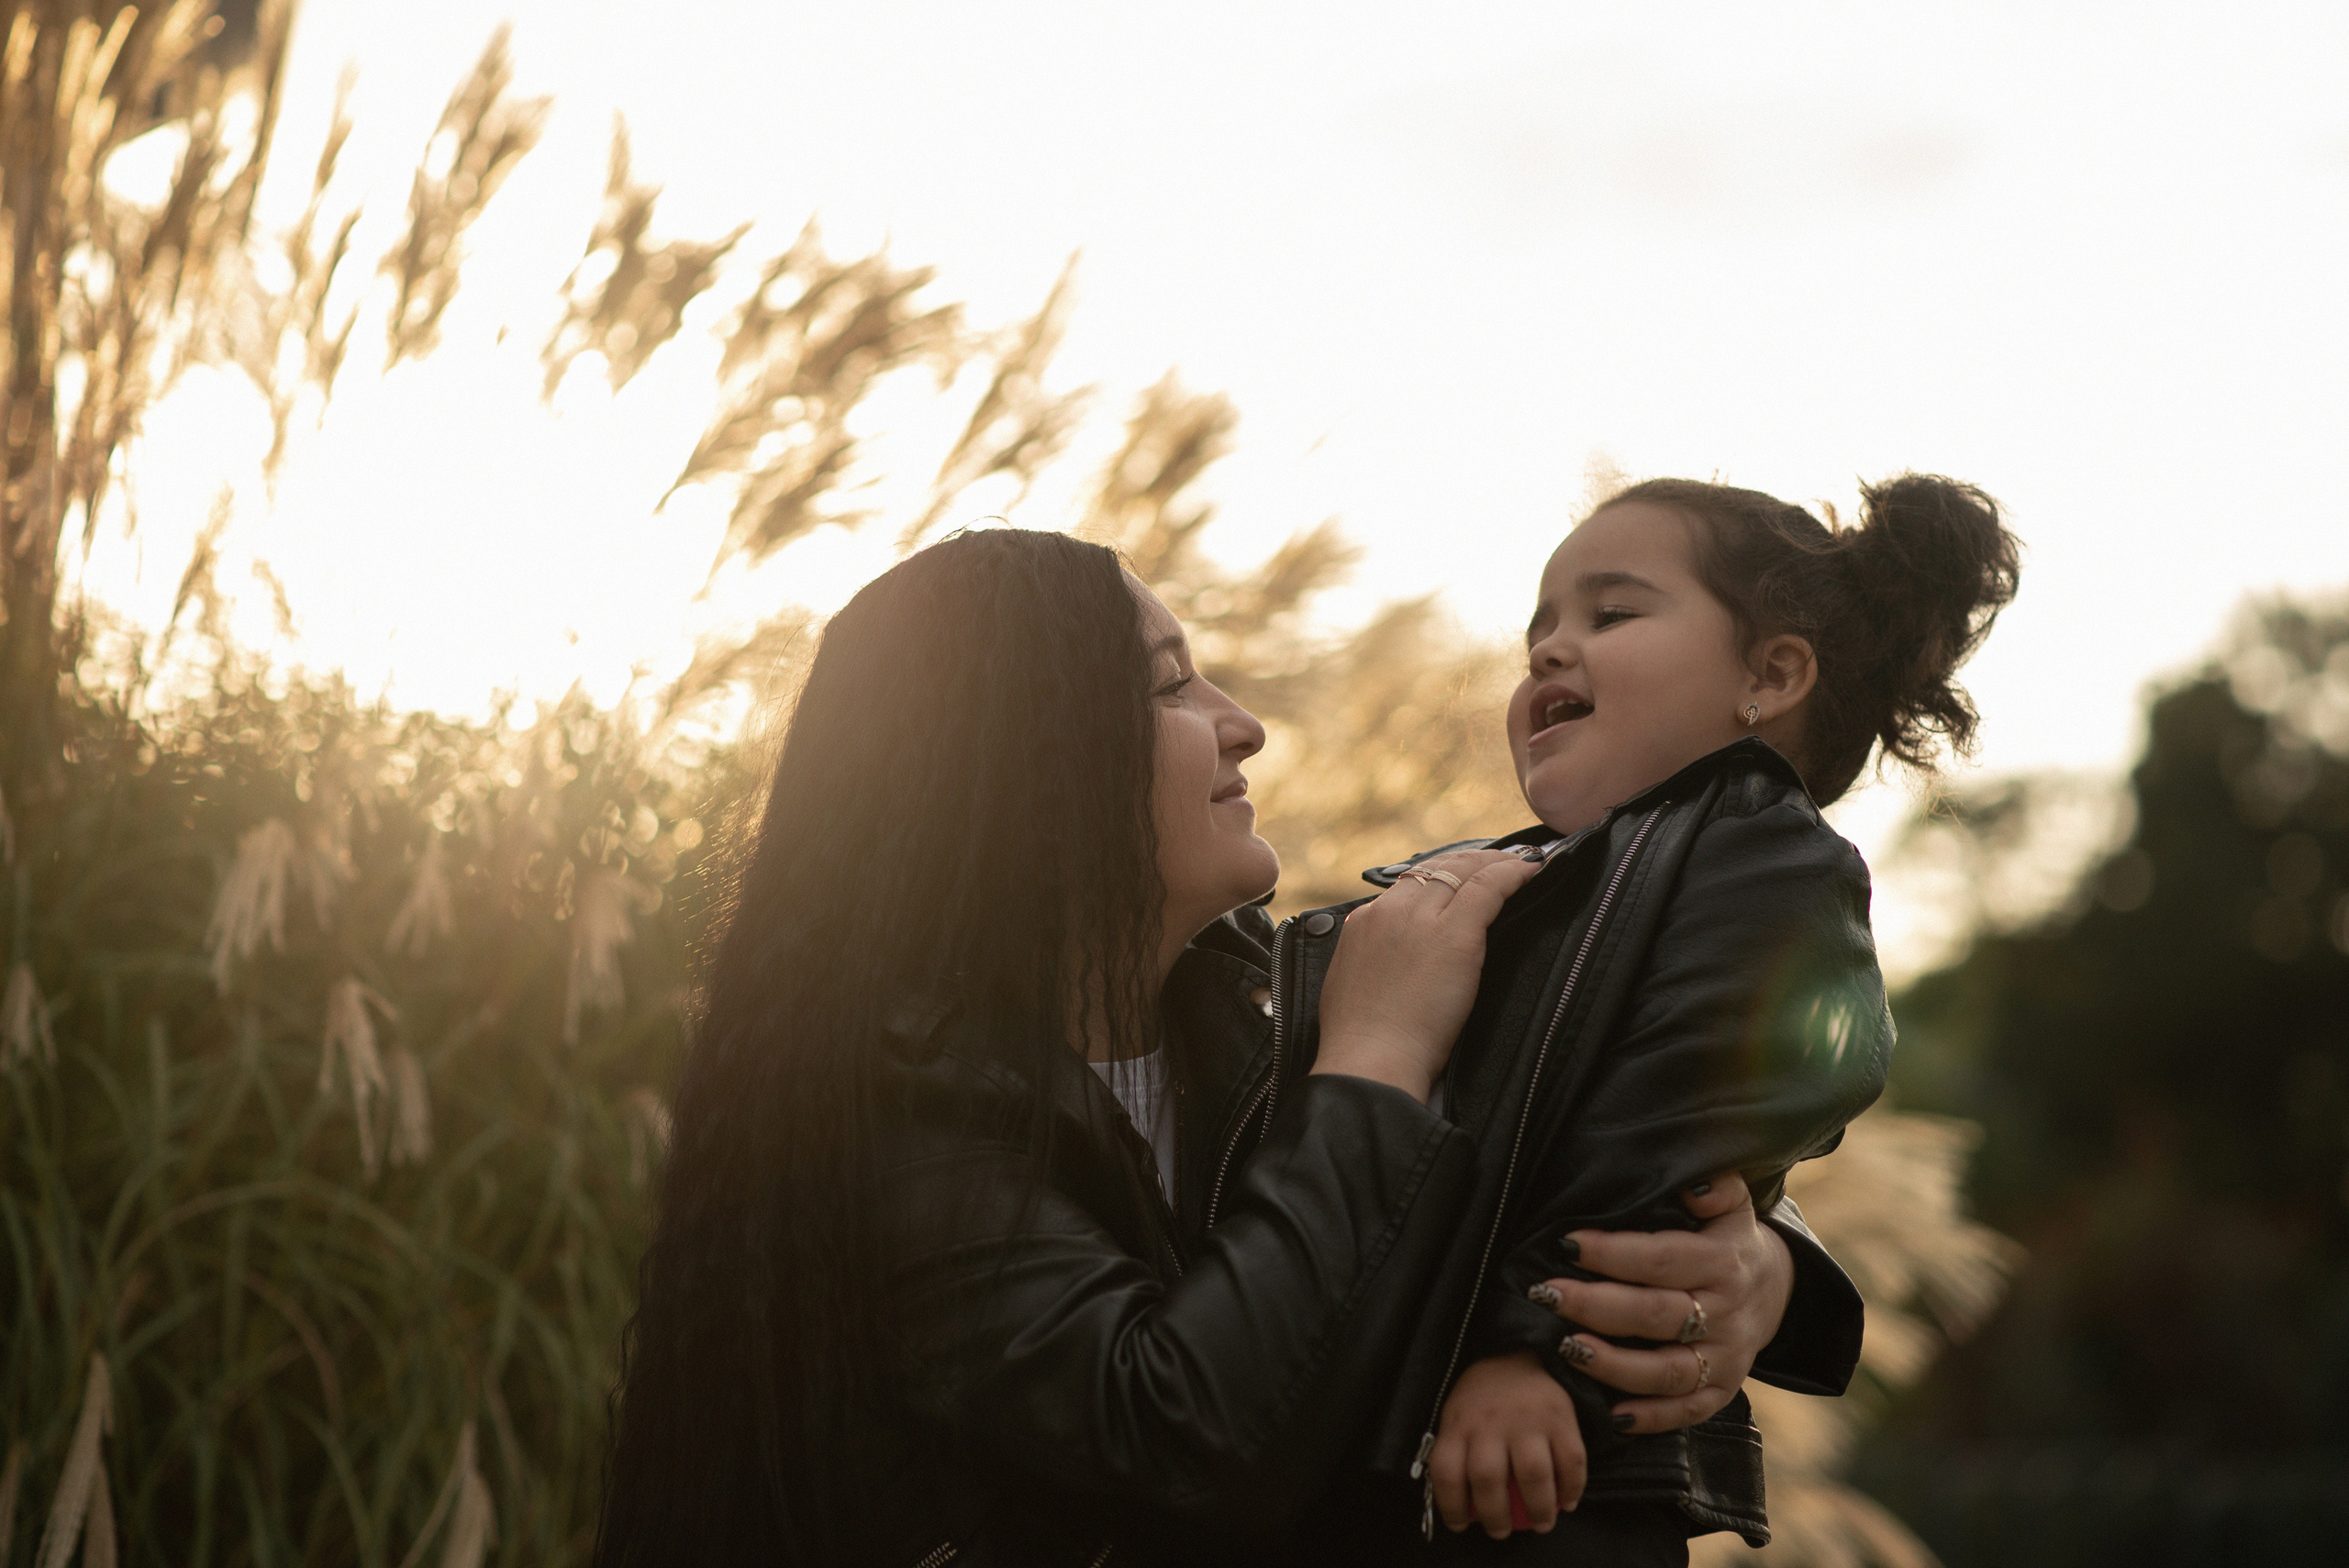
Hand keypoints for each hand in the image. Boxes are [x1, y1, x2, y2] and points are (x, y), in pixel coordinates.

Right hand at [1312, 848, 1540, 1101]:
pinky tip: (1531, 871)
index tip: (1464, 878)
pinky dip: (1513, 873)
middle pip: (1437, 868)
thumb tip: (1392, 960)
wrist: (1370, 1062)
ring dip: (1495, 862)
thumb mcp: (1353, 986)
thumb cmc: (1364, 1043)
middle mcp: (1389, 911)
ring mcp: (1420, 919)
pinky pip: (1488, 887)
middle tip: (1500, 861)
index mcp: (1363, 923)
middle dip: (1471, 861)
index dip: (1442, 875)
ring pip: (1464, 869)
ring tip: (1520, 863)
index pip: (1409, 883)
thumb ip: (1373, 960)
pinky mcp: (1453, 935)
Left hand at [1429, 1352, 1586, 1538]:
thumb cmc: (1484, 1394)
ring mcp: (1528, 1420)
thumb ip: (1457, 1451)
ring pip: (1533, 1476)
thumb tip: (1462, 1504)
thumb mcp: (1458, 1414)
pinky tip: (1568, 1502)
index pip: (1446, 1472)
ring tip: (1541, 1524)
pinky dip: (1572, 1488)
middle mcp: (1491, 1423)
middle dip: (1495, 1517)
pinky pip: (1571, 1461)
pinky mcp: (1561, 1417)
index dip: (1450, 1507)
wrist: (1519, 1349)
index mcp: (1459, 1423)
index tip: (1460, 1525)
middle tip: (1500, 1531)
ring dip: (1539, 1510)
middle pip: (1489, 1480)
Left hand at [1525, 1172, 1793, 1432]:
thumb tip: (1694, 1187)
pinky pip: (1686, 1412)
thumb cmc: (1727, 1239)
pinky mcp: (1722, 1392)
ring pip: (1668, 1371)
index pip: (1662, 1258)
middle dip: (1596, 1307)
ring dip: (1614, 1365)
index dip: (1612, 1253)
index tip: (1566, 1245)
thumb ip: (1717, 1188)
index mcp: (1724, 1262)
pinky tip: (1610, 1414)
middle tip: (1546, 1295)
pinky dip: (1650, 1418)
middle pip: (1658, 1315)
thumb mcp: (1732, 1204)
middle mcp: (1727, 1313)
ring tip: (1566, 1348)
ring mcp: (1727, 1359)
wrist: (1775, 1289)